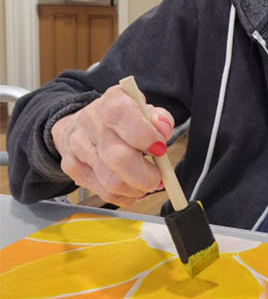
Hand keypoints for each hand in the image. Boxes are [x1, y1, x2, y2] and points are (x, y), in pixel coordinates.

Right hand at [51, 85, 173, 206]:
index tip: (160, 149)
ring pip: (112, 182)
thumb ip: (160, 118)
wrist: (80, 125)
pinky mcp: (72, 168)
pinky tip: (130, 186)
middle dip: (146, 175)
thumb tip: (163, 130)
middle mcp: (92, 123)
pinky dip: (125, 196)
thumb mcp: (143, 109)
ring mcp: (79, 146)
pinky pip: (105, 193)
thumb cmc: (119, 119)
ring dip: (137, 189)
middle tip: (157, 177)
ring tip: (145, 181)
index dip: (148, 138)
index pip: (127, 119)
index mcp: (112, 103)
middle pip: (120, 159)